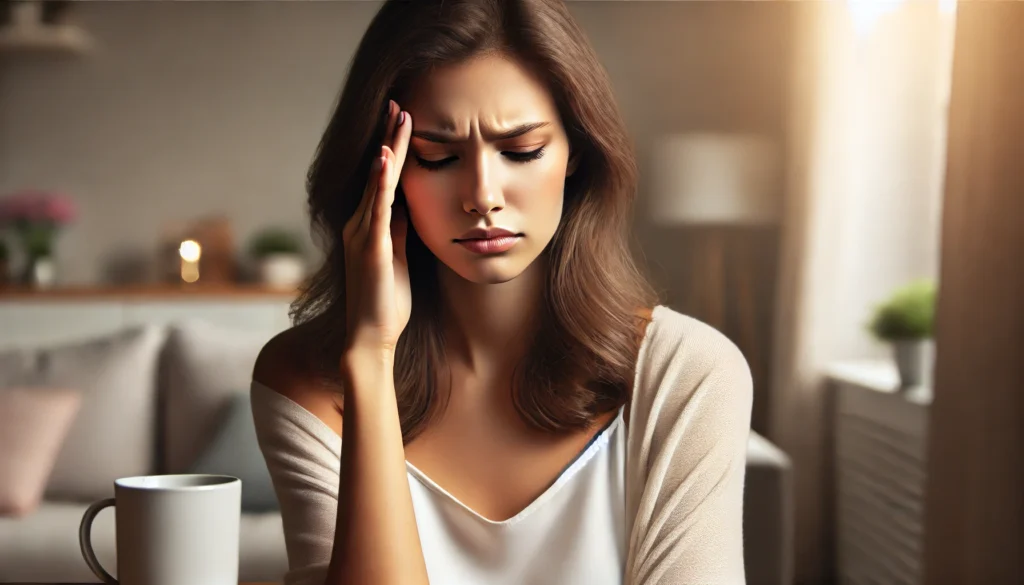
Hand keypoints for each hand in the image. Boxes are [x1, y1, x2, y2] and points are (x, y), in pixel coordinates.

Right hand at [342, 100, 412, 354]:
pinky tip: (384, 160)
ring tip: (396, 118)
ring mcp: (364, 235)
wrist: (372, 336)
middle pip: (378, 172)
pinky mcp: (372, 249)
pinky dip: (379, 183)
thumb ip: (400, 231)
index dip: (393, 149)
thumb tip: (407, 207)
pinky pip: (377, 210)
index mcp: (371, 226)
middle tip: (399, 103)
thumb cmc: (386, 301)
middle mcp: (361, 224)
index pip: (383, 179)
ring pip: (378, 184)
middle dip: (389, 138)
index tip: (403, 120)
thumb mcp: (398, 257)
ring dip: (388, 150)